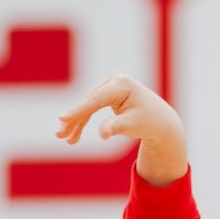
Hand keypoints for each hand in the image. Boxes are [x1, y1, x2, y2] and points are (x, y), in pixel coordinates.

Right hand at [55, 72, 187, 185]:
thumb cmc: (149, 122)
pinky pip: (91, 107)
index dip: (79, 110)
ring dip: (75, 123)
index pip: (96, 99)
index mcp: (122, 84)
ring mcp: (109, 84)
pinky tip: (74, 136)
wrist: (159, 120)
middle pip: (89, 102)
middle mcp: (114, 80)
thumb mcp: (134, 125)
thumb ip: (117, 127)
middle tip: (59, 135)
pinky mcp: (106, 92)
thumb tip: (102, 134)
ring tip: (64, 138)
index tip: (63, 119)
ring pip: (87, 106)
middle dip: (73, 120)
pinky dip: (82, 121)